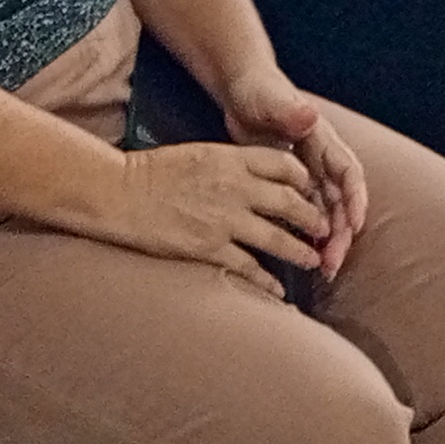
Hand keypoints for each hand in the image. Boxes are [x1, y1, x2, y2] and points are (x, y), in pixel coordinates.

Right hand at [105, 139, 331, 294]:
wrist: (119, 192)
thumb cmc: (153, 171)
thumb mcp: (199, 153)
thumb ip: (232, 164)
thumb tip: (256, 176)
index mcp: (232, 159)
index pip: (285, 165)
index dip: (305, 179)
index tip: (312, 190)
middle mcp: (235, 187)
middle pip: (290, 202)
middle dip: (313, 218)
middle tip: (325, 229)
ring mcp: (224, 219)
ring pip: (277, 238)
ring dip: (300, 251)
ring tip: (313, 260)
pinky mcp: (209, 247)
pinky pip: (249, 267)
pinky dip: (268, 280)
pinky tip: (279, 289)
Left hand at [220, 78, 370, 282]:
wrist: (242, 88)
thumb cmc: (257, 90)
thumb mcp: (271, 99)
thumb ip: (290, 109)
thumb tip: (309, 115)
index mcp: (322, 139)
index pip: (349, 172)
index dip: (355, 200)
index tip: (355, 226)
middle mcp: (321, 158)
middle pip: (340, 200)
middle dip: (342, 233)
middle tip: (332, 263)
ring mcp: (308, 172)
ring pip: (326, 211)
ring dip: (328, 240)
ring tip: (323, 269)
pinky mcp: (290, 182)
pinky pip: (306, 212)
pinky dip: (308, 234)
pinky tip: (303, 256)